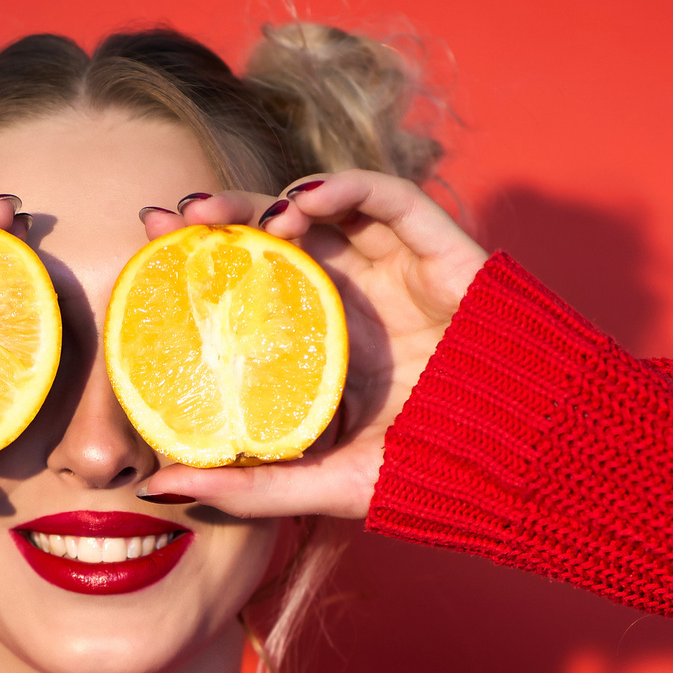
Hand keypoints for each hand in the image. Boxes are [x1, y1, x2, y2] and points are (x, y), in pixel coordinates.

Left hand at [135, 172, 486, 518]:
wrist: (522, 464)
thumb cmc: (431, 471)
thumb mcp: (324, 481)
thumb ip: (248, 484)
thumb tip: (157, 487)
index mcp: (324, 337)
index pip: (253, 284)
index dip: (204, 259)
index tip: (150, 247)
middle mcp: (356, 294)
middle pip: (279, 237)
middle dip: (225, 219)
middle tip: (175, 219)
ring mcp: (397, 267)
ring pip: (326, 207)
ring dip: (273, 198)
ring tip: (230, 216)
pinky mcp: (442, 247)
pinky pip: (390, 197)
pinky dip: (345, 185)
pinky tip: (304, 200)